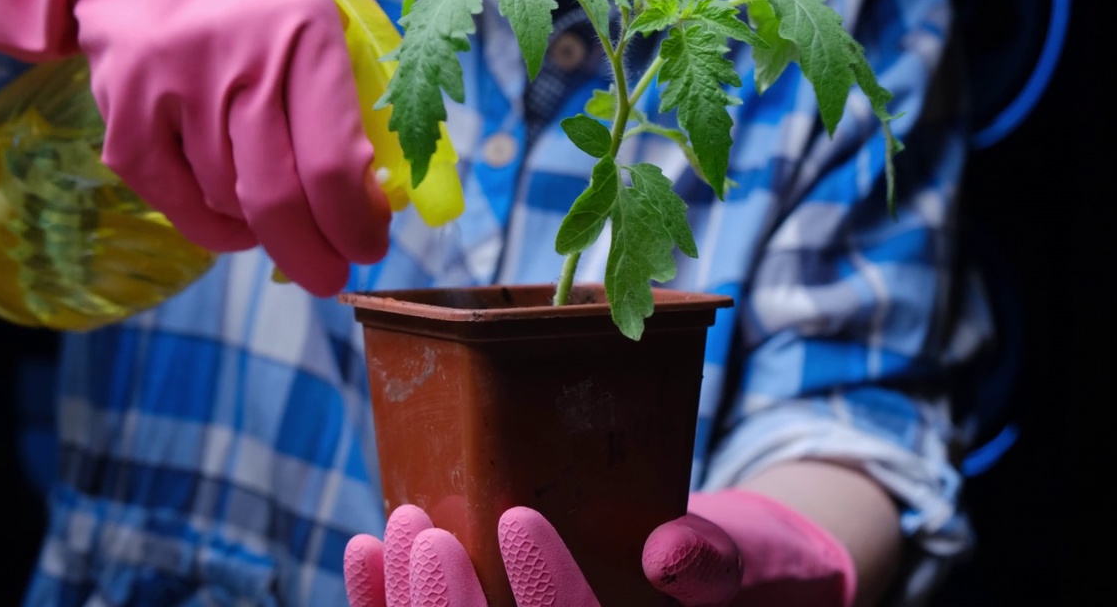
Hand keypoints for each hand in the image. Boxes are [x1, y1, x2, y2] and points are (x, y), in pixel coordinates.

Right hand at [0, 0, 390, 295]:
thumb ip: (363, 83)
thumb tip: (386, 183)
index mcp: (303, 31)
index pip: (333, 162)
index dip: (355, 224)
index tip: (368, 246)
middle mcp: (233, 60)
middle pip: (277, 197)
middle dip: (313, 256)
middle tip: (330, 276)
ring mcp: (168, 84)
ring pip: (227, 200)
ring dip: (265, 231)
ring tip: (286, 223)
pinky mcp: (120, 105)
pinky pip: (170, 196)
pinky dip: (209, 224)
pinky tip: (236, 221)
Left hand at [345, 491, 854, 606]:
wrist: (723, 580)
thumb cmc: (750, 570)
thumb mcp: (751, 564)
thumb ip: (714, 565)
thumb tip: (671, 551)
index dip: (545, 594)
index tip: (520, 519)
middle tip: (426, 533)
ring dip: (406, 605)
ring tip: (396, 526)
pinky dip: (383, 605)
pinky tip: (366, 549)